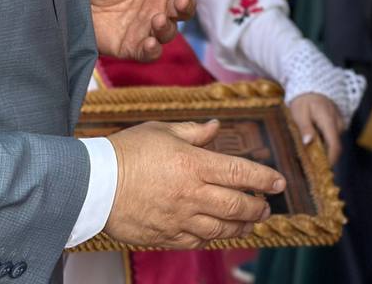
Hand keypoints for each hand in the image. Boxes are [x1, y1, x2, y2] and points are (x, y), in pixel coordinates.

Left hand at [84, 0, 199, 60]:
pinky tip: (149, 42)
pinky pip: (151, 53)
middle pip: (184, 8)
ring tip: (157, 19)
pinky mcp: (133, 47)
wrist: (69, 6)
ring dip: (168, 27)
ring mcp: (147, 28)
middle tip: (180, 1)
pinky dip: (154, 50)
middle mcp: (157, 6)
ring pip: (170, 31)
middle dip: (187, 5)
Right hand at [105, 120, 285, 247]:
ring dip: (241, 227)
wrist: (92, 184)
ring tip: (250, 223)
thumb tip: (216, 127)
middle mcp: (191, 194)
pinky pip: (197, 242)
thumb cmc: (127, 151)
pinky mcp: (165, 235)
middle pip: (236, 206)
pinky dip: (213, 239)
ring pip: (220, 229)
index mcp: (193, 164)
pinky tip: (219, 234)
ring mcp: (178, 218)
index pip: (239, 173)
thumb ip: (194, 132)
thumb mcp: (162, 131)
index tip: (279, 183)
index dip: (264, 179)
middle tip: (265, 207)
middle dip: (257, 208)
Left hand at [289, 93, 344, 165]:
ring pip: (333, 141)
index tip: (321, 170)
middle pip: (334, 146)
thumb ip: (305, 127)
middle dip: (325, 156)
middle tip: (311, 165)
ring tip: (309, 153)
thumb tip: (308, 142)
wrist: (311, 86)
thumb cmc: (303, 100)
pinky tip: (313, 142)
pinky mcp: (337, 122)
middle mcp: (337, 123)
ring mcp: (339, 122)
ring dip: (324, 148)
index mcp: (328, 121)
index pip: (335, 145)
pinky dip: (324, 141)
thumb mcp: (300, 113)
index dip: (330, 160)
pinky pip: (332, 136)